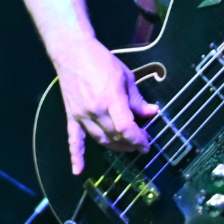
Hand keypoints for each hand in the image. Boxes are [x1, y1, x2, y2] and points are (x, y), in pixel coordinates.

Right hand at [55, 40, 157, 175]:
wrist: (73, 52)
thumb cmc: (101, 60)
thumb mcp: (126, 76)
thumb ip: (137, 99)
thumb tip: (152, 112)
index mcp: (111, 99)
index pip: (126, 128)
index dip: (139, 139)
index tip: (147, 143)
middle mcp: (95, 111)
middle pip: (115, 137)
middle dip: (130, 143)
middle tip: (141, 141)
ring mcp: (82, 116)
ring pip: (101, 140)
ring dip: (115, 147)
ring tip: (127, 147)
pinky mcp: (72, 117)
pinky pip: (74, 140)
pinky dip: (76, 156)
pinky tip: (78, 170)